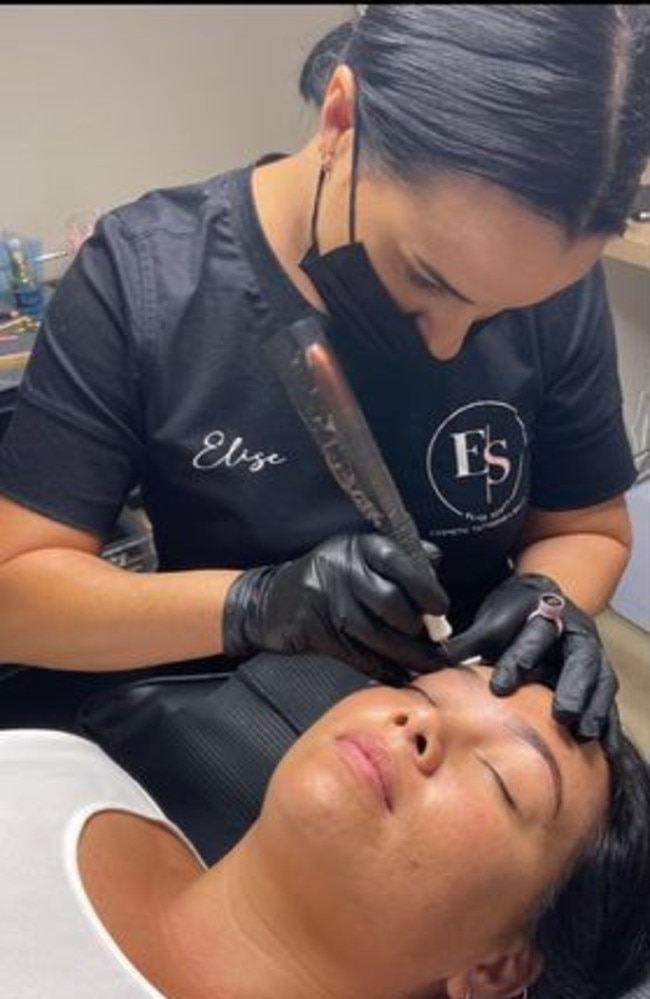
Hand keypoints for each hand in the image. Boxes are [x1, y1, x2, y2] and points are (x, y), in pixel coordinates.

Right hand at [222, 533, 449, 683]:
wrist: (270, 601)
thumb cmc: (323, 577)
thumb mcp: (354, 554)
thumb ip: (395, 556)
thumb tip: (434, 563)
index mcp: (358, 547)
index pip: (400, 563)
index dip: (426, 589)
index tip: (441, 607)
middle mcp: (343, 571)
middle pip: (391, 603)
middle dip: (417, 627)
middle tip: (432, 638)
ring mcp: (329, 603)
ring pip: (379, 636)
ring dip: (409, 655)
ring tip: (428, 662)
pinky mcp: (320, 633)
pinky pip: (361, 657)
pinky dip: (385, 669)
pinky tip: (400, 674)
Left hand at [441, 573, 620, 749]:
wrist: (540, 598)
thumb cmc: (512, 613)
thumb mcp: (491, 620)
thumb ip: (468, 641)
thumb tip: (434, 660)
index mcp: (548, 611)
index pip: (534, 636)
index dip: (519, 659)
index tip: (500, 687)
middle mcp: (576, 632)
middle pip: (580, 659)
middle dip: (572, 687)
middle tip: (563, 715)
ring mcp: (592, 655)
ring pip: (600, 679)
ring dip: (594, 707)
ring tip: (584, 733)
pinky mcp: (597, 677)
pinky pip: (606, 699)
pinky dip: (606, 720)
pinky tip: (603, 744)